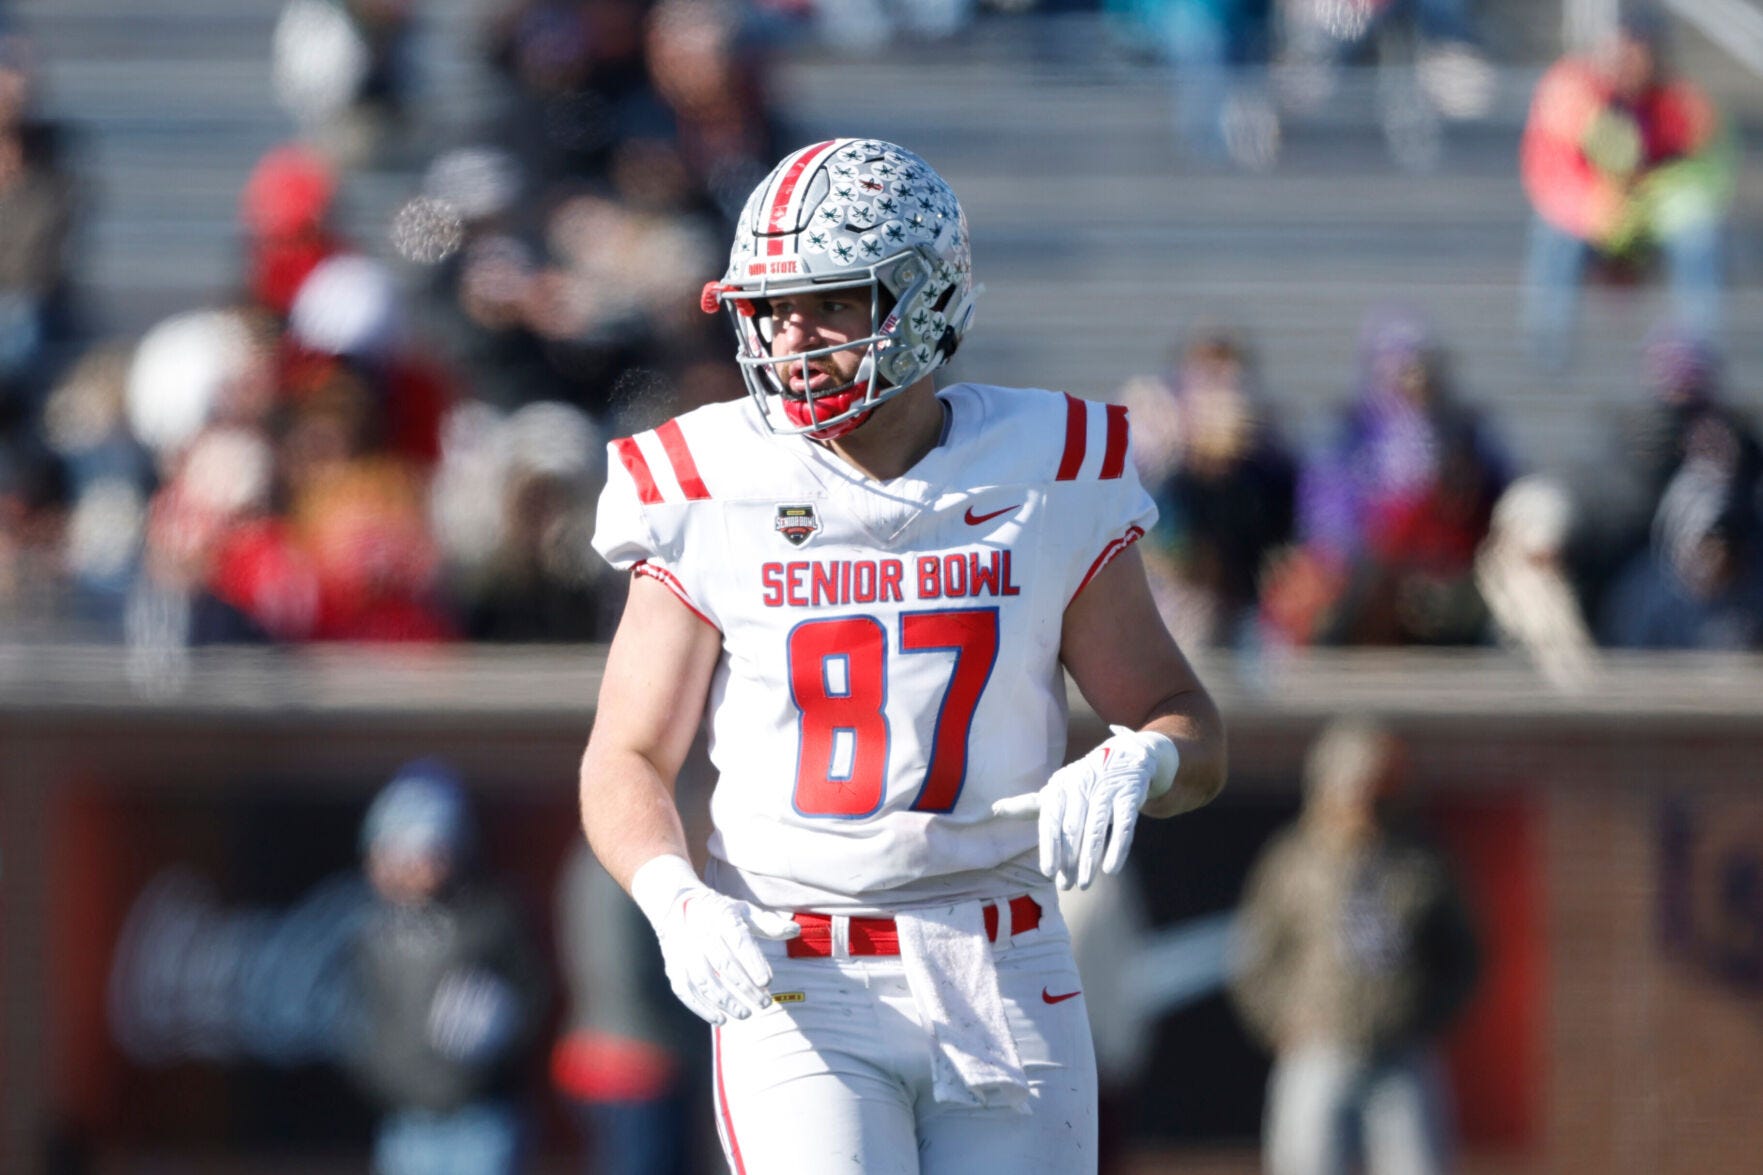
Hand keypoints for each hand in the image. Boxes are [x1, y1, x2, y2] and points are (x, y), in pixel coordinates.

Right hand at [632, 856, 799, 1024]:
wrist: (675, 904)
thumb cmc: (719, 912)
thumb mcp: (743, 911)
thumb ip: (768, 924)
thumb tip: (796, 931)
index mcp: (722, 917)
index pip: (739, 941)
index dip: (753, 962)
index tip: (768, 982)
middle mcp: (700, 933)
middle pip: (724, 964)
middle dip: (745, 986)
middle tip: (765, 1003)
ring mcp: (684, 950)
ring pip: (704, 979)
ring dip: (725, 1000)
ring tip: (746, 1014)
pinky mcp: (674, 965)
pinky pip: (684, 989)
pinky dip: (700, 1007)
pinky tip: (720, 1020)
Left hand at [991, 725, 1177, 889]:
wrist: (1124, 756)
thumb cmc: (1082, 781)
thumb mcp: (1056, 789)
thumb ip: (1029, 804)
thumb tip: (994, 809)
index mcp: (1059, 787)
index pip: (1051, 820)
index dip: (1049, 846)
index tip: (1047, 872)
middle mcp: (1081, 786)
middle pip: (1072, 829)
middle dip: (1068, 859)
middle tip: (1065, 886)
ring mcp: (1107, 789)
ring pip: (1097, 829)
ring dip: (1090, 860)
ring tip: (1084, 884)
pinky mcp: (1130, 796)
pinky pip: (1124, 826)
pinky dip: (1118, 848)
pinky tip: (1111, 870)